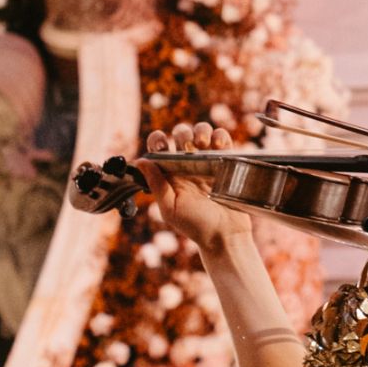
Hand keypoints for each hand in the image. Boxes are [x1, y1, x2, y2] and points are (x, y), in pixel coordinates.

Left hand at [135, 122, 244, 253]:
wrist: (226, 235)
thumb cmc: (197, 226)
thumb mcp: (171, 208)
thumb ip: (157, 184)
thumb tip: (140, 161)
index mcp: (170, 175)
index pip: (159, 149)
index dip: (158, 140)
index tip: (162, 142)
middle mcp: (188, 166)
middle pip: (181, 136)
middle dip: (183, 134)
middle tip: (188, 146)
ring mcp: (208, 163)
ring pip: (202, 133)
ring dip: (201, 131)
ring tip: (204, 144)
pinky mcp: (227, 163)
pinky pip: (223, 140)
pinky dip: (220, 135)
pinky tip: (219, 144)